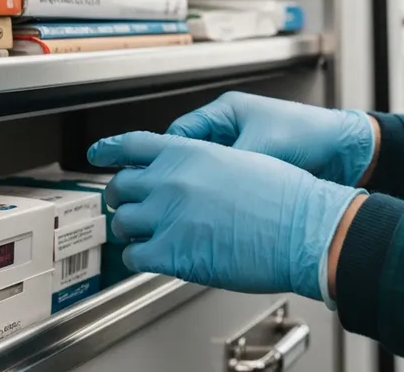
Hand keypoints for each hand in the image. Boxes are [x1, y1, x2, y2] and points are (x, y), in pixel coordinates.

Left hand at [87, 131, 364, 300]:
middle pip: (121, 185)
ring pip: (124, 222)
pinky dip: (138, 258)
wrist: (305, 228)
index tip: (98, 154)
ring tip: (143, 234)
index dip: (110, 149)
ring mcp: (169, 216)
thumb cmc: (287, 197)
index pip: (133, 144)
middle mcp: (172, 181)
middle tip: (126, 204)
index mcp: (190, 153)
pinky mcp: (173, 252)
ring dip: (130, 229)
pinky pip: (135, 256)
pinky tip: (151, 257)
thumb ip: (207, 164)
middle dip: (122, 197)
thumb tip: (192, 175)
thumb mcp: (242, 160)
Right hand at [166, 92, 377, 186]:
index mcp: (227, 112)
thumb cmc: (311, 133)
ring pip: (210, 173)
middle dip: (183, 175)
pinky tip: (220, 211)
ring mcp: (243, 152)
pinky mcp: (256, 172)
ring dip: (206, 188)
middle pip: (191, 155)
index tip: (158, 176)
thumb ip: (230, 162)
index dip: (168, 155)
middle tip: (171, 196)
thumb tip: (200, 184)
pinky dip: (224, 197)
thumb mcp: (264, 146)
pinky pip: (229, 185)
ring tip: (195, 206)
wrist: (347, 152)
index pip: (181, 133)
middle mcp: (232, 130)